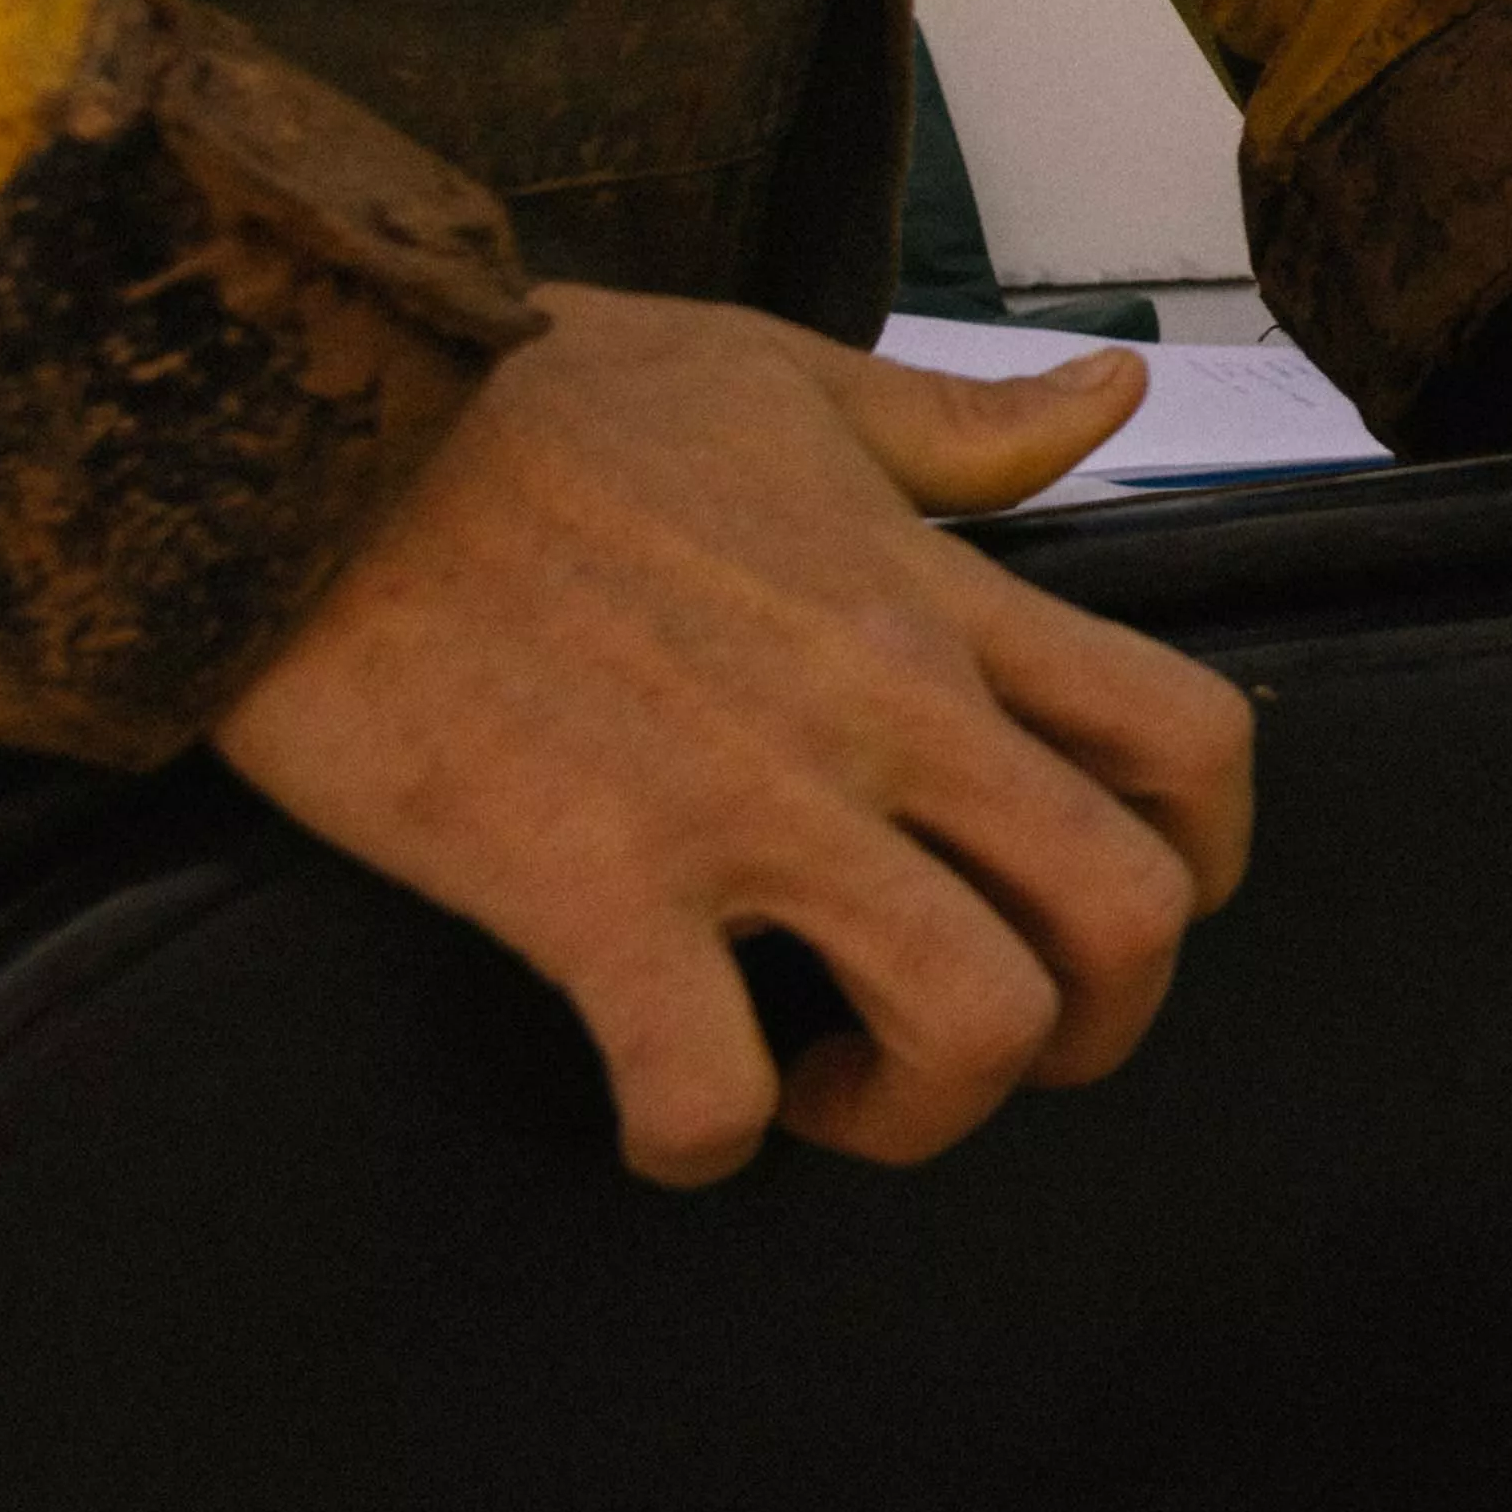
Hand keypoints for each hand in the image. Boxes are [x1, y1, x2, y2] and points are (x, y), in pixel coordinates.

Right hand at [210, 293, 1259, 1189]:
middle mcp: (880, 710)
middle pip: (1127, 918)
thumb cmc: (527, 397)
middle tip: (985, 1041)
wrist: (305, 427)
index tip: (1126, 907)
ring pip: (971, 1025)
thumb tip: (1117, 387)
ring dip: (918, 1106)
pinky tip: (662, 1102)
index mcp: (935, 594)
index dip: (1206, 857)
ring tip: (818, 1078)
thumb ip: (963, 420)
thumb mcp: (781, 372)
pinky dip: (699, 1139)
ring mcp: (744, 806)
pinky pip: (705, 1088)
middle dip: (1096, 1029)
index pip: (1186, 738)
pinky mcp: (584, 885)